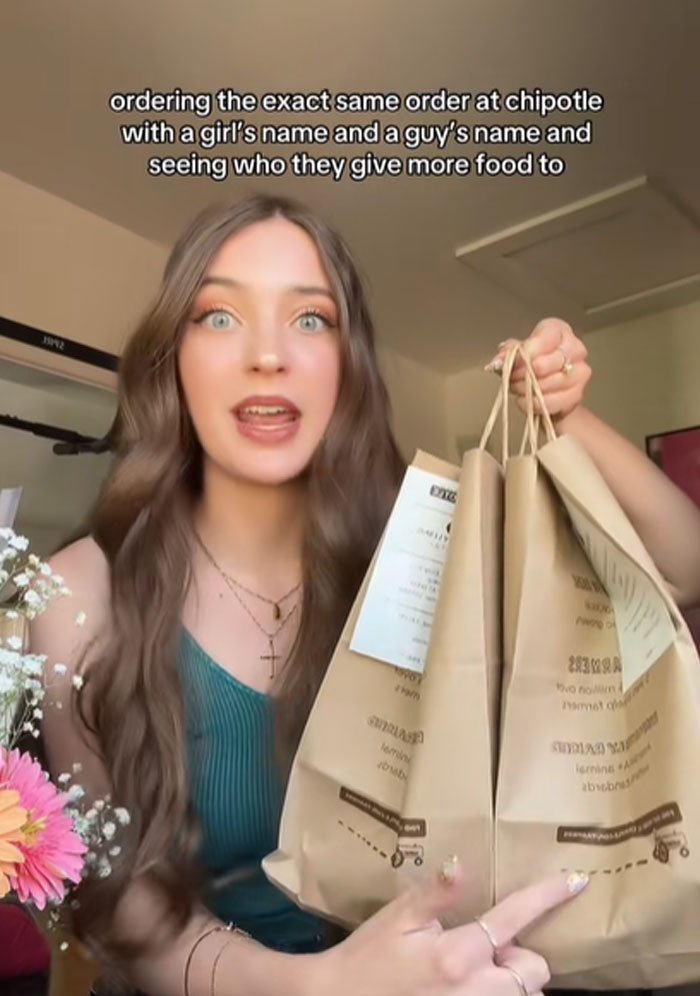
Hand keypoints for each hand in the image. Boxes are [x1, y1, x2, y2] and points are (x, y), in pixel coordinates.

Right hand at [311, 859, 588, 995]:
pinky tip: (471, 988)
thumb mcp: (398, 917)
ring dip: (512, 981)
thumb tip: (462, 862)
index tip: (576, 880)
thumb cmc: (369, 956)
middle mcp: (475, 990)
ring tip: (477, 974)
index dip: (548, 896)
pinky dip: (498, 995)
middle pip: (534, 968)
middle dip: (521, 956)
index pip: (514, 916)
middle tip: (489, 949)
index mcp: (457, 953)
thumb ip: (435, 893)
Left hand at [485, 318, 590, 419]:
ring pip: (549, 384)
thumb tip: (496, 363)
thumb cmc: (532, 364)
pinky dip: (535, 404)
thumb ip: (506, 354)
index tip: (513, 363)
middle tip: (512, 378)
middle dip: (523, 374)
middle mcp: (575, 348)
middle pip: (545, 364)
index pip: (545, 339)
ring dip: (527, 389)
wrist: (548, 387)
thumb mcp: (516, 353)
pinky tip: (525, 400)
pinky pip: (553, 401)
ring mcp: (580, 372)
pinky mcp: (577, 394)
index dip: (526, 353)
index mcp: (559, 331)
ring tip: (518, 389)